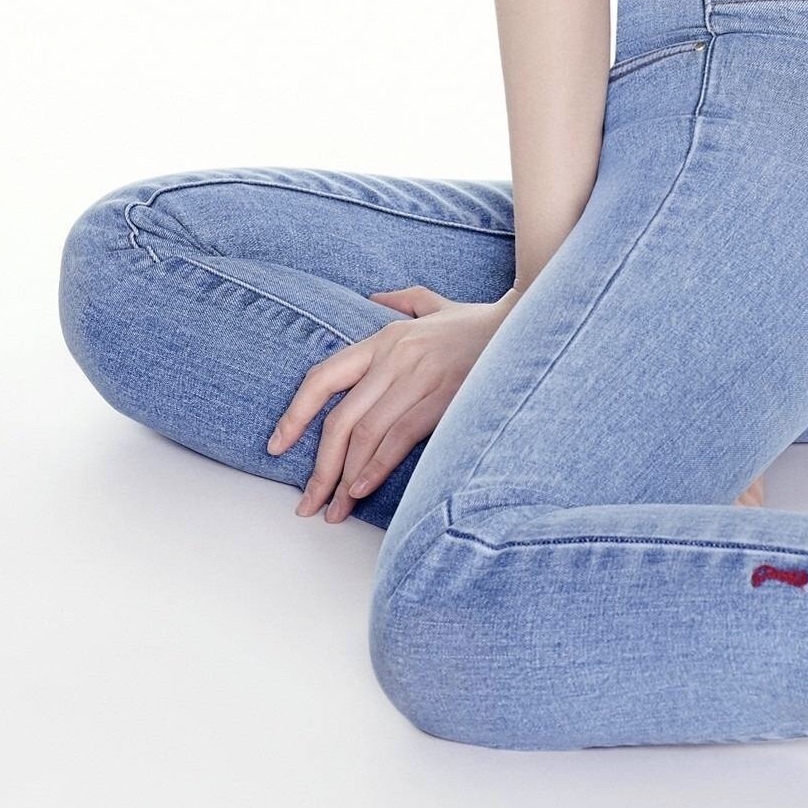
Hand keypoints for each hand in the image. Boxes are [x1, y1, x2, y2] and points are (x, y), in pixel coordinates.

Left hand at [266, 284, 511, 522]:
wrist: (530, 322)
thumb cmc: (482, 322)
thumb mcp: (437, 304)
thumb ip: (404, 301)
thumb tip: (374, 297)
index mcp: (385, 338)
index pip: (323, 377)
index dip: (295, 414)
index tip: (277, 446)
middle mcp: (395, 357)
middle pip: (341, 419)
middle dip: (319, 467)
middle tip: (308, 502)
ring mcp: (419, 378)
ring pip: (366, 434)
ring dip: (344, 478)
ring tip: (333, 509)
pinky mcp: (443, 398)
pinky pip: (399, 438)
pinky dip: (376, 467)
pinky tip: (362, 490)